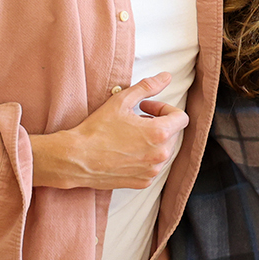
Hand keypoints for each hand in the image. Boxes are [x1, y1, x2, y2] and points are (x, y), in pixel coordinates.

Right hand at [29, 73, 188, 189]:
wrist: (77, 158)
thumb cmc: (97, 130)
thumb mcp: (121, 101)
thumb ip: (148, 87)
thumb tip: (165, 77)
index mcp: (159, 134)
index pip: (181, 118)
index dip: (165, 108)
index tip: (148, 108)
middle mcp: (160, 155)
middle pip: (173, 134)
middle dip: (159, 123)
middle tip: (136, 118)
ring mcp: (152, 171)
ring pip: (164, 150)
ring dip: (153, 140)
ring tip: (131, 134)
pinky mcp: (142, 181)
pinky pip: (153, 166)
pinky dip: (145, 156)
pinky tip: (127, 150)